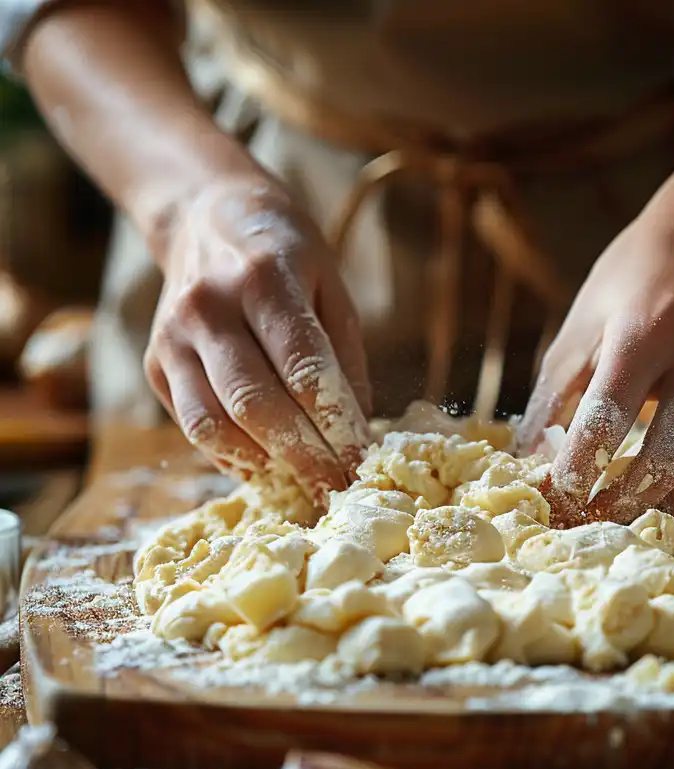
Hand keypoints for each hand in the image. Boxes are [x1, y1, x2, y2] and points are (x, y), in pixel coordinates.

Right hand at [144, 175, 372, 502]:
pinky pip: (194, 426)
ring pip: (215, 425)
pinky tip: (268, 467)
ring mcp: (173, 338)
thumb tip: (359, 429)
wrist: (205, 217)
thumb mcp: (331, 285)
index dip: (335, 424)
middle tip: (338, 490)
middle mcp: (209, 307)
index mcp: (264, 279)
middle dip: (304, 457)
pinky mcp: (156, 364)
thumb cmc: (284, 253)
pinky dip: (233, 456)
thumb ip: (345, 356)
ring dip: (266, 465)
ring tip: (306, 485)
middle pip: (256, 404)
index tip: (361, 462)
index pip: (303, 368)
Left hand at [520, 195, 673, 523]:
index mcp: (645, 332)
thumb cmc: (630, 288)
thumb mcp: (579, 327)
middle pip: (669, 454)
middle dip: (625, 499)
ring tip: (636, 512)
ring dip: (673, 505)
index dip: (581, 466)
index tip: (559, 496)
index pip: (609, 416)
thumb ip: (552, 398)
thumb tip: (530, 466)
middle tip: (595, 518)